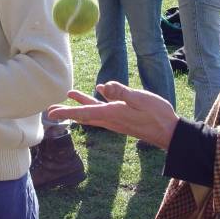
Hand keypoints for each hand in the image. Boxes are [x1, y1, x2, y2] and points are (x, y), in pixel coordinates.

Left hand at [47, 82, 178, 149]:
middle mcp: (111, 119)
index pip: (84, 113)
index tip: (50, 113)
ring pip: (93, 112)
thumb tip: (102, 86)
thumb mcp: (140, 99)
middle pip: (84, 114)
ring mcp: (117, 120)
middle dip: (67, 111)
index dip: (66, 112)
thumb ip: (121, 92)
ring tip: (70, 94)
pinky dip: (95, 103)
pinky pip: (103, 111)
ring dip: (80, 104)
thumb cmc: (157, 115)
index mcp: (112, 113)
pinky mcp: (123, 119)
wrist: (169, 132)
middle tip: (50, 110)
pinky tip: (99, 92)